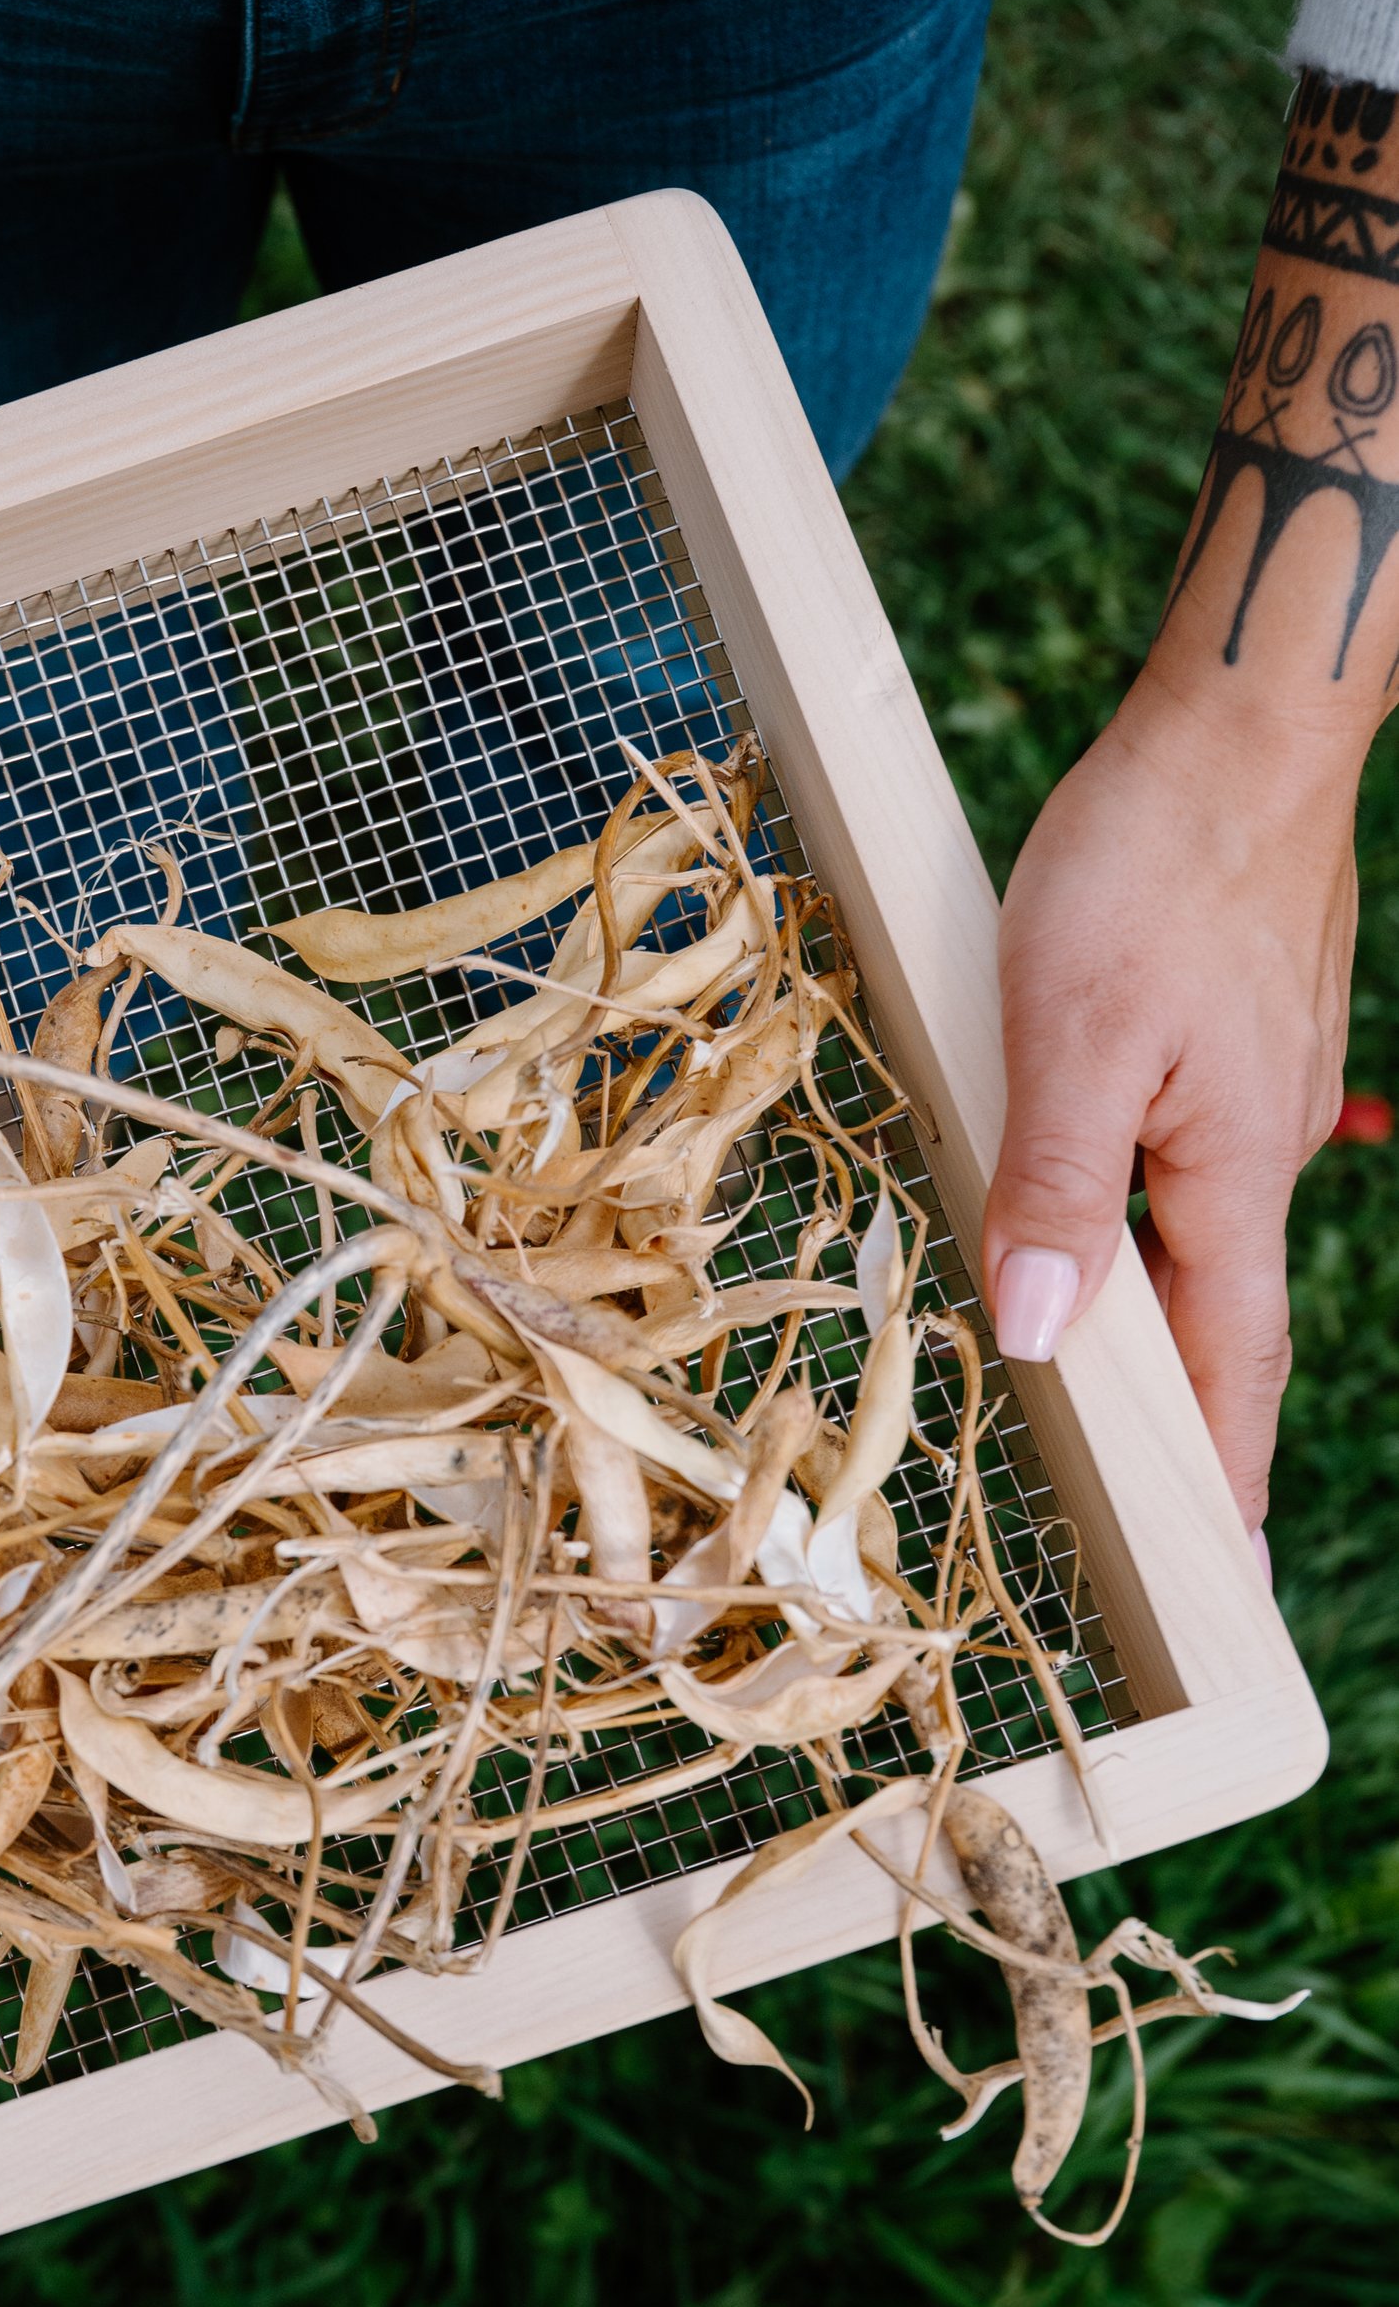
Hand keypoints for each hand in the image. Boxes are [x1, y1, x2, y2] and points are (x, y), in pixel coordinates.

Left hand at [985, 670, 1354, 1537]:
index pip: (1232, 1366)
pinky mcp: (1236, 1032)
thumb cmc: (1150, 864)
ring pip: (1201, 1230)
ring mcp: (1258, 1086)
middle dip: (1199, 1422)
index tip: (1227, 1582)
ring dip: (1166, 1314)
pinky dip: (1154, 1214)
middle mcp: (1263, 1147)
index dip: (1225, 1479)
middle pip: (1224, 1313)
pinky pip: (1192, 1157)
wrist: (1240, 724)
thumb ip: (1057, 1190)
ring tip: (1121, 1393)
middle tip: (1176, 1529)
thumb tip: (1043, 1339)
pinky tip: (1111, 1213)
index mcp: (1234, 1173)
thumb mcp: (1071, 1035)